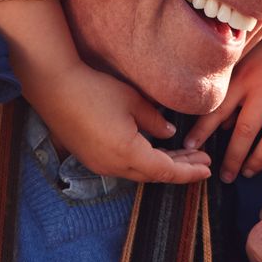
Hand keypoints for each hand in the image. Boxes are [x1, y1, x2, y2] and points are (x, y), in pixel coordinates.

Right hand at [23, 56, 211, 183]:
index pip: (166, 171)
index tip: (207, 169)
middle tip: (202, 161)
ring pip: (139, 172)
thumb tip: (167, 133)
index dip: (188, 172)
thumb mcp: (132, 100)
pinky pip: (124, 166)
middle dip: (180, 168)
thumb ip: (154, 120)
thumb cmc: (94, 89)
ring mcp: (99, 165)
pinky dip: (144, 162)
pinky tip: (154, 152)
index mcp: (128, 153)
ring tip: (184, 156)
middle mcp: (113, 166)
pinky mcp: (90, 158)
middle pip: (154, 174)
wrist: (53, 87)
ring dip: (162, 165)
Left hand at [185, 24, 261, 181]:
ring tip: (249, 172)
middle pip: (246, 131)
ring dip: (260, 160)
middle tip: (225, 176)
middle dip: (233, 158)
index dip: (202, 131)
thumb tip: (219, 128)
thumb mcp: (244, 67)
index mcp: (245, 77)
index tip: (190, 148)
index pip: (218, 109)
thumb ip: (233, 95)